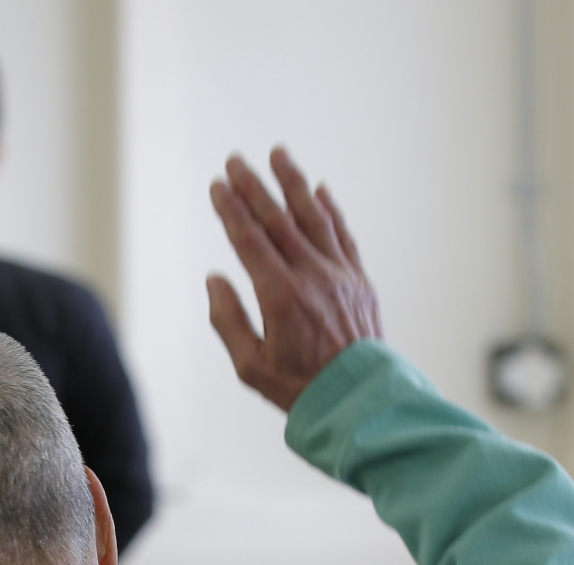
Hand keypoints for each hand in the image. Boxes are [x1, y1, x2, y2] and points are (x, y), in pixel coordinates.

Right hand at [207, 147, 382, 410]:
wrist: (359, 401)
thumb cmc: (299, 389)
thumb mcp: (250, 366)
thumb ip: (227, 320)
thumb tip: (214, 280)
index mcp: (280, 296)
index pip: (250, 241)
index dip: (231, 210)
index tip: (217, 186)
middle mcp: (312, 277)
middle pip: (278, 220)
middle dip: (254, 187)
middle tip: (235, 161)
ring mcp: (340, 275)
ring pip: (313, 218)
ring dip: (293, 183)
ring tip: (278, 154)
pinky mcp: (359, 281)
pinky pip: (343, 236)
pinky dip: (330, 210)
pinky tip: (319, 190)